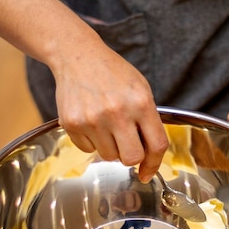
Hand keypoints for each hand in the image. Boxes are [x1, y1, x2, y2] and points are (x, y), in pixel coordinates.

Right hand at [53, 38, 167, 182]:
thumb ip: (149, 120)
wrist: (77, 56)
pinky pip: (88, 150)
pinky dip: (92, 142)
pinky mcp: (72, 123)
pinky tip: (91, 121)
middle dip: (131, 157)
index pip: (157, 145)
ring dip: (110, 147)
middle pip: (131, 158)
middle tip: (126, 145)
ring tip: (107, 125)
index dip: (155, 164)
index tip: (148, 172)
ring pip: (108, 156)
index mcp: (141, 102)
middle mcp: (117, 112)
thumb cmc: (112, 73)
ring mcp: (92, 119)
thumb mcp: (141, 89)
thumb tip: (150, 155)